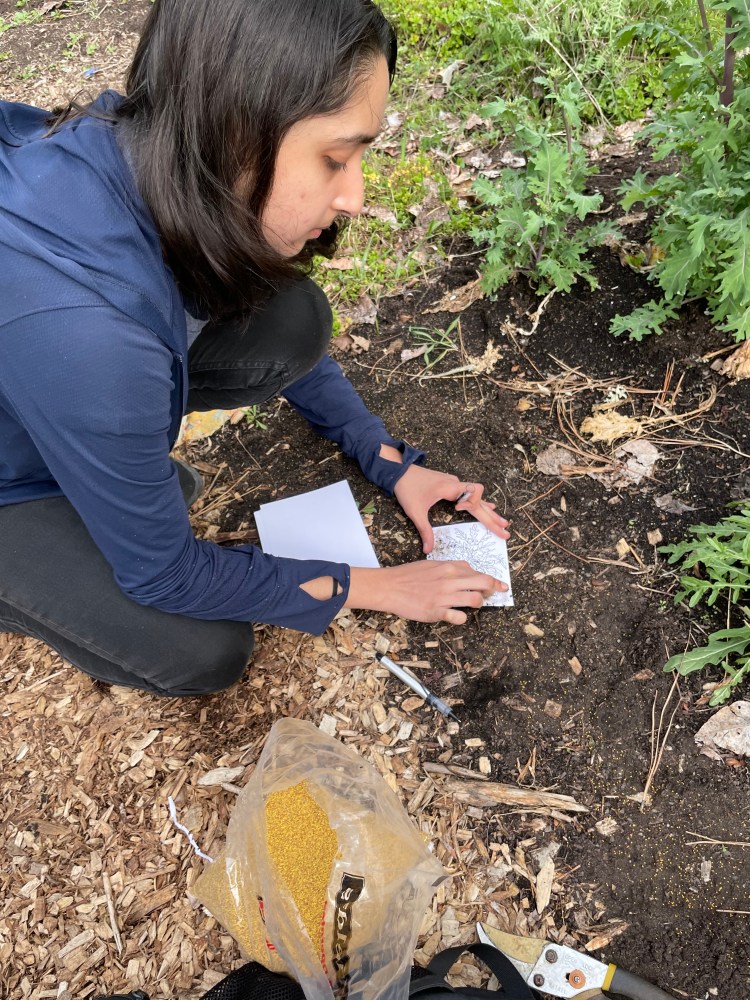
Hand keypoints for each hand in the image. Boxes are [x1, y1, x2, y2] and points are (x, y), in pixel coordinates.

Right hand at [346, 561, 507, 625]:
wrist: (389, 586)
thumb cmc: (408, 575)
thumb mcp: (431, 564)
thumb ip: (450, 567)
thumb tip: (468, 570)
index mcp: (448, 567)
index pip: (477, 572)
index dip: (491, 580)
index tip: (499, 585)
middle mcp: (449, 580)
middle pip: (483, 583)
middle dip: (494, 589)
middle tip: (498, 594)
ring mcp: (443, 596)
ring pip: (474, 600)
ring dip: (478, 603)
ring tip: (473, 605)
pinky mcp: (436, 611)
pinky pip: (458, 617)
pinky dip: (461, 618)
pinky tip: (456, 616)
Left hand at [393, 463, 509, 553]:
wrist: (398, 470)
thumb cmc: (406, 488)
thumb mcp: (415, 511)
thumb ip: (424, 531)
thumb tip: (428, 550)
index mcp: (449, 487)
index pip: (474, 493)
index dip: (472, 503)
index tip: (457, 509)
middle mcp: (456, 484)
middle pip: (480, 501)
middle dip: (492, 517)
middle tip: (504, 531)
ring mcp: (454, 484)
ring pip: (477, 498)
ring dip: (488, 511)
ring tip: (502, 523)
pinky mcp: (451, 485)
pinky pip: (470, 495)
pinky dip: (480, 504)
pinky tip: (489, 508)